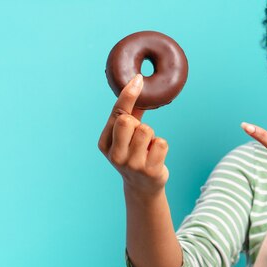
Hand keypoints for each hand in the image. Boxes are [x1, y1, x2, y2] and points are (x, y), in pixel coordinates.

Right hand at [98, 74, 169, 194]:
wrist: (142, 187)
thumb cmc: (134, 155)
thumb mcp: (125, 138)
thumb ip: (130, 115)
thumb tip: (137, 86)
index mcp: (105, 143)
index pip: (116, 114)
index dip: (128, 95)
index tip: (138, 79)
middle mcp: (115, 155)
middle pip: (128, 120)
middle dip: (138, 123)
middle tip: (139, 136)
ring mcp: (132, 164)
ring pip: (147, 130)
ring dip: (151, 136)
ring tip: (147, 148)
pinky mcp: (150, 170)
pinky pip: (161, 142)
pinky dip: (161, 146)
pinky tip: (155, 156)